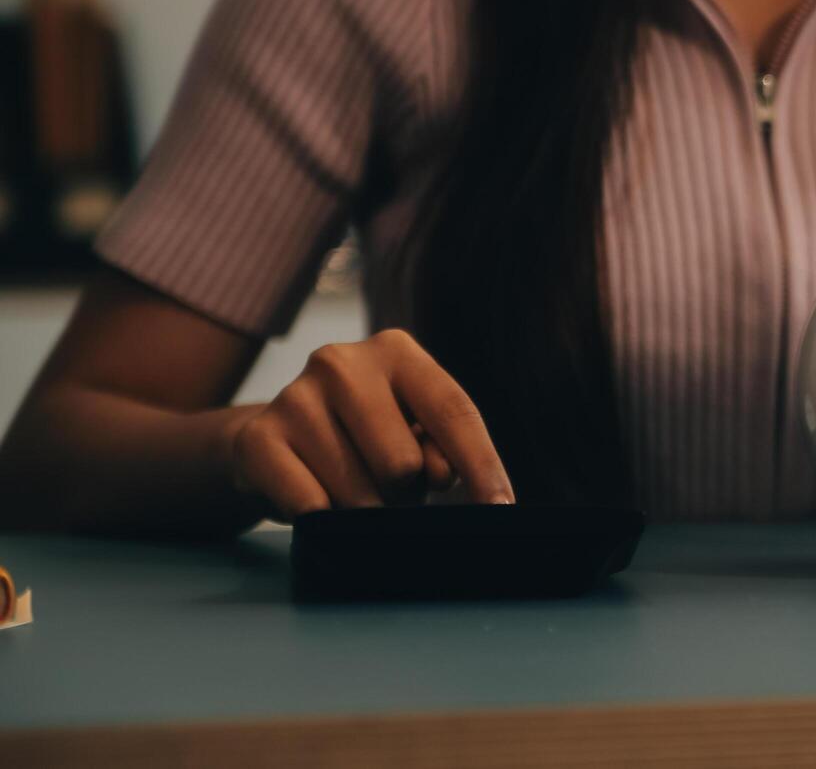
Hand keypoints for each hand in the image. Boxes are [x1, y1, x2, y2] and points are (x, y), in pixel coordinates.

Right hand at [220, 329, 512, 518]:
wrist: (271, 443)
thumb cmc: (364, 439)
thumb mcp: (412, 432)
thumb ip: (439, 448)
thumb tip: (440, 474)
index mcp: (396, 352)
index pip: (454, 412)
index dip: (482, 465)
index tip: (502, 509)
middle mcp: (342, 363)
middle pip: (405, 464)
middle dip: (406, 495)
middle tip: (390, 489)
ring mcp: (294, 397)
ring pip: (360, 494)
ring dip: (364, 510)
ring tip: (350, 489)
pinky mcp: (256, 439)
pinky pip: (311, 507)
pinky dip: (323, 520)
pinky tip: (315, 498)